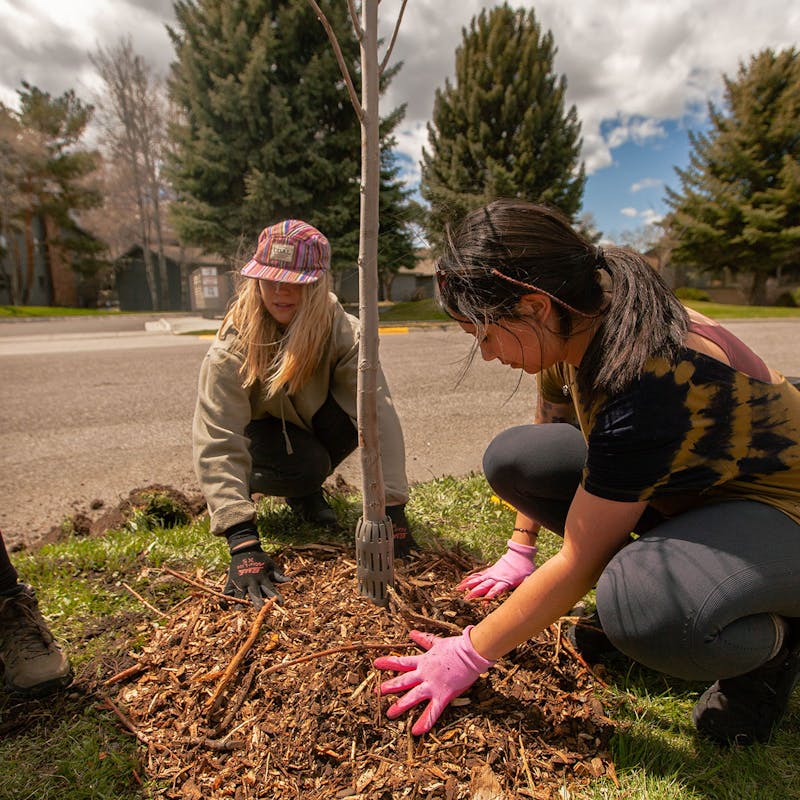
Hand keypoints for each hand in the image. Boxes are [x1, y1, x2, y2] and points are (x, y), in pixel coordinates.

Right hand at [224, 548, 288, 608]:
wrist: (244, 548)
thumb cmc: (260, 557)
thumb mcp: (271, 565)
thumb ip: (279, 574)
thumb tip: (289, 581)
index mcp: (262, 577)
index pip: (270, 589)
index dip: (276, 596)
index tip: (281, 603)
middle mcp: (251, 581)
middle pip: (255, 594)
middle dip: (258, 602)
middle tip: (260, 611)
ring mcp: (240, 582)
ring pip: (240, 595)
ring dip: (241, 603)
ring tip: (240, 612)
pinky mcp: (231, 581)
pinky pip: (227, 592)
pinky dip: (226, 599)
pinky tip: (226, 607)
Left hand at [373, 626, 494, 734]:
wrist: (470, 652)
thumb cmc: (456, 646)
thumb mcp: (437, 642)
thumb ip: (424, 640)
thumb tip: (412, 633)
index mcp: (423, 662)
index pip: (402, 662)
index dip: (388, 663)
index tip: (376, 664)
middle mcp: (424, 674)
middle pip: (403, 681)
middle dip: (389, 686)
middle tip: (376, 692)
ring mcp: (432, 685)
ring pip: (413, 696)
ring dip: (401, 705)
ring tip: (389, 714)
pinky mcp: (443, 695)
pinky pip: (433, 711)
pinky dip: (425, 722)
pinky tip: (417, 732)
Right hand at [457, 539, 536, 598]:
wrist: (520, 554)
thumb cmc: (525, 569)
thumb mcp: (528, 578)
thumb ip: (527, 586)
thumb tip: (531, 592)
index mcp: (505, 581)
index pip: (496, 589)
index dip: (490, 595)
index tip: (483, 602)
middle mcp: (496, 577)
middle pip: (483, 586)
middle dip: (474, 593)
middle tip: (465, 599)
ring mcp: (491, 574)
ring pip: (478, 580)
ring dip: (468, 585)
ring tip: (458, 589)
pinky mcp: (489, 571)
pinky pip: (478, 575)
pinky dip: (470, 578)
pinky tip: (463, 582)